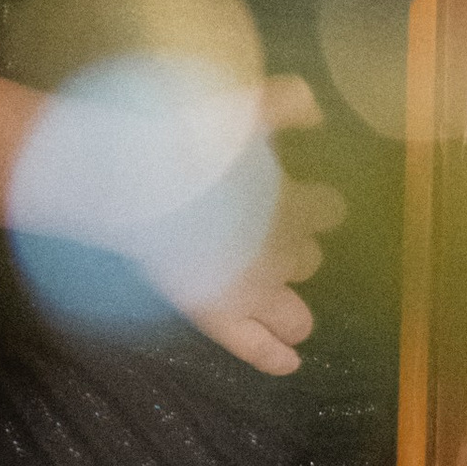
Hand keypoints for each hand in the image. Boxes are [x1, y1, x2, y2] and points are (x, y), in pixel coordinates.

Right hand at [179, 79, 346, 377]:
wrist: (137, 183)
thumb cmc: (187, 140)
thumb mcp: (244, 106)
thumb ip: (288, 102)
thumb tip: (318, 112)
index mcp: (295, 204)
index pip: (329, 211)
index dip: (317, 206)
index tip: (305, 199)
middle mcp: (283, 251)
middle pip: (309, 260)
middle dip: (295, 251)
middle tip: (267, 240)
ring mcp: (254, 291)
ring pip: (297, 314)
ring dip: (290, 306)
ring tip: (278, 300)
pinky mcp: (219, 317)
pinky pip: (257, 349)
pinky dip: (277, 357)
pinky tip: (291, 363)